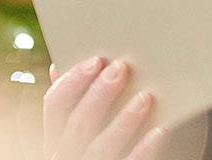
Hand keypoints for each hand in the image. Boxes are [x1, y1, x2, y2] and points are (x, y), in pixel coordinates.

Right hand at [43, 57, 164, 159]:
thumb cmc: (89, 142)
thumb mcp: (71, 125)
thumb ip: (71, 101)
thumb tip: (58, 66)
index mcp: (55, 134)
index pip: (55, 102)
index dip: (74, 80)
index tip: (96, 61)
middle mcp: (66, 151)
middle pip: (78, 122)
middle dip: (99, 94)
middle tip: (120, 70)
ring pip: (100, 146)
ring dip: (123, 120)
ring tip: (144, 98)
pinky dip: (141, 149)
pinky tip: (157, 131)